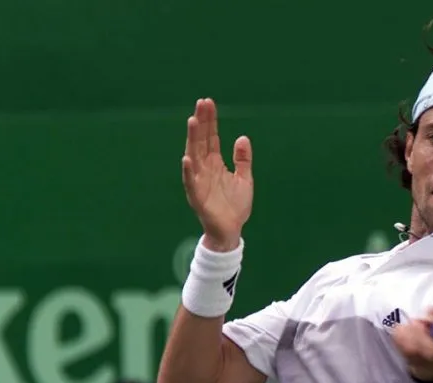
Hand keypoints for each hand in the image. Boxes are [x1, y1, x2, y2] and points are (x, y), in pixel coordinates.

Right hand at [181, 98, 253, 248]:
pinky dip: (188, 171)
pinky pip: (191, 182)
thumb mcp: (245, 179)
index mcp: (215, 163)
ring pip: (194, 156)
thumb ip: (243, 159)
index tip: (209, 102)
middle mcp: (205, 168)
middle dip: (202, 122)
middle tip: (202, 103)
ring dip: (193, 139)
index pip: (212, 137)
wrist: (232, 230)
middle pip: (202, 141)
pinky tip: (187, 158)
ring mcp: (199, 181)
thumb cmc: (236, 206)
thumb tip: (242, 137)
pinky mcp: (198, 196)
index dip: (211, 120)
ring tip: (193, 121)